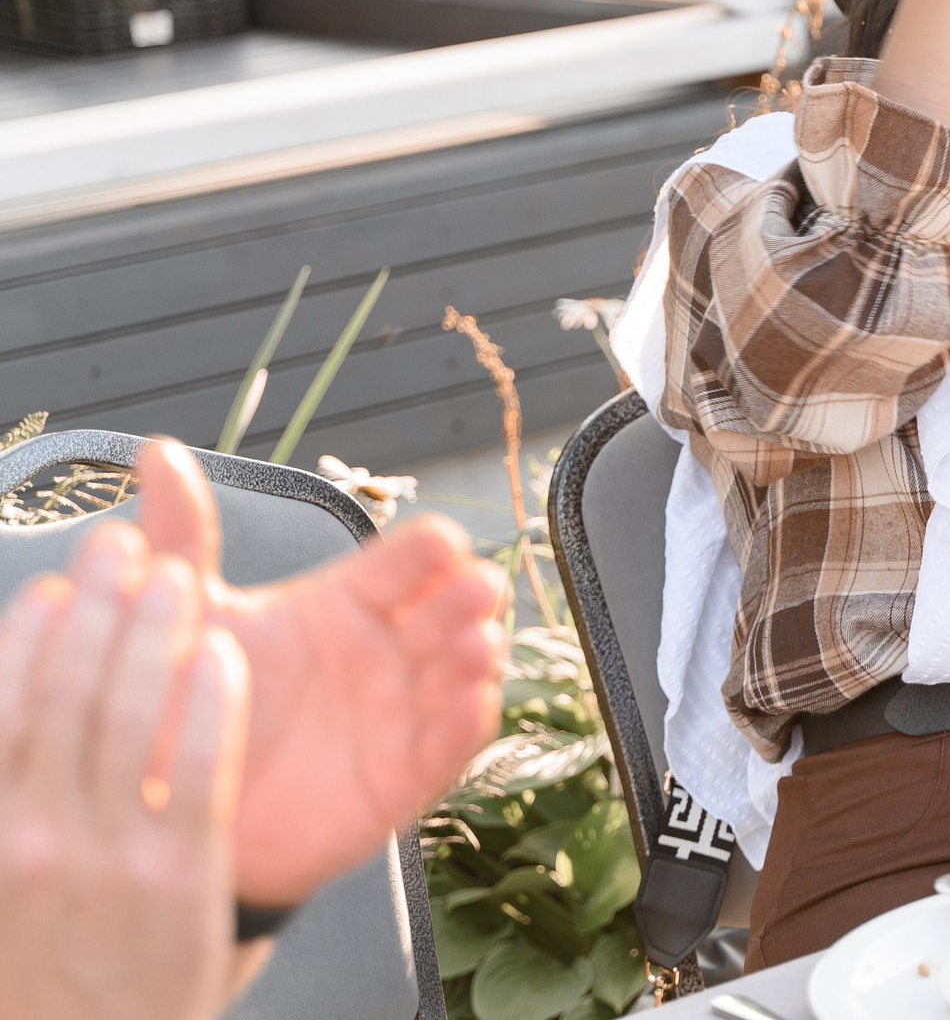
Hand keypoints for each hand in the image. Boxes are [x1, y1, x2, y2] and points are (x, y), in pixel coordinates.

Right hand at [0, 529, 249, 1019]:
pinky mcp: (180, 877)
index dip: (26, 641)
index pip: (1, 713)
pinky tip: (225, 656)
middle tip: (122, 545)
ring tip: (179, 580)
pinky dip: (210, 705)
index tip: (53, 586)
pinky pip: (198, 771)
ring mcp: (109, 855)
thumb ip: (13, 782)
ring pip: (130, 719)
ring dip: (155, 636)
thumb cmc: (43, 957)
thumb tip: (20, 703)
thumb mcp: (9, 872)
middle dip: (96, 610)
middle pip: (66, 697)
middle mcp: (35, 836)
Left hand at [134, 440, 506, 906]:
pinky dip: (467, 725)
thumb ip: (181, 536)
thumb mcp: (186, 614)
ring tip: (477, 649)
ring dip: (480, 656)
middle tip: (475, 592)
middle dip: (474, 595)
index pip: (412, 559)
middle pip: (455, 607)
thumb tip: (156, 452)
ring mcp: (403, 712)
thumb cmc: (189, 698)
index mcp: (348, 602)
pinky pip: (450, 748)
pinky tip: (472, 705)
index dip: (434, 548)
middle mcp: (387, 650)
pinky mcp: (404, 777)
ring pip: (466, 672)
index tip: (441, 546)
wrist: (173, 809)